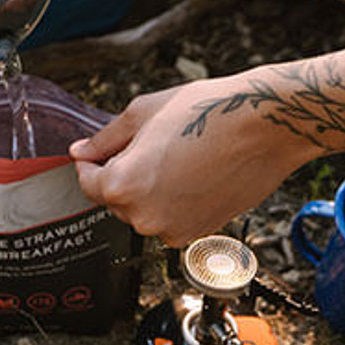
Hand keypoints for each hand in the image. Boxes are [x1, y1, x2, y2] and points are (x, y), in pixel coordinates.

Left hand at [71, 38, 344, 244]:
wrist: (264, 126)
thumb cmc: (206, 111)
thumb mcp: (144, 112)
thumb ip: (105, 138)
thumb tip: (80, 151)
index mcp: (123, 185)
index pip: (88, 182)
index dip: (93, 162)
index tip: (103, 149)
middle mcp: (144, 217)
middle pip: (117, 199)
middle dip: (125, 174)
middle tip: (153, 144)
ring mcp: (174, 230)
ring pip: (146, 211)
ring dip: (151, 189)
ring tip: (179, 155)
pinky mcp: (200, 233)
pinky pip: (172, 219)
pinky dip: (175, 201)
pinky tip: (196, 172)